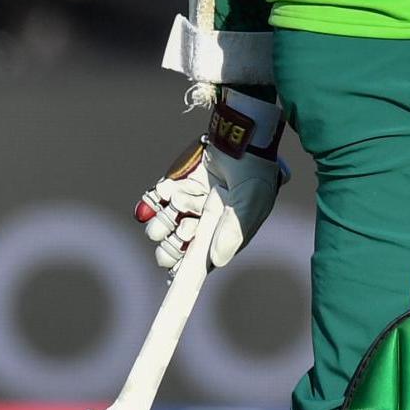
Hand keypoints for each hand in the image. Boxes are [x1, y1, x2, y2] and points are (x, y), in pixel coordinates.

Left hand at [135, 91, 287, 271]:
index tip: (174, 274)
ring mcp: (188, 206)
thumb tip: (214, 262)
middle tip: (184, 227)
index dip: (185, 270)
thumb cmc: (254, 171)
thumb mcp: (250, 203)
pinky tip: (168, 189)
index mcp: (224, 235)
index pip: (200, 262)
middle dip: (172, 245)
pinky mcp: (175, 187)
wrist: (240, 135)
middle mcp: (204, 224)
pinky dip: (156, 199)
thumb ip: (232, 232)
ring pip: (161, 228)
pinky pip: (154, 203)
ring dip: (162, 221)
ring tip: (176, 204)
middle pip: (175, 249)